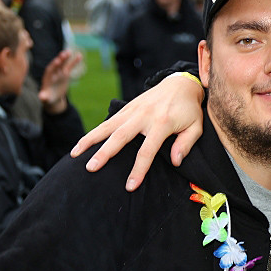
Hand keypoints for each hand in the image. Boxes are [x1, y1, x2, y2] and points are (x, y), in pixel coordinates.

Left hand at [39, 50, 82, 113]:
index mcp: (47, 77)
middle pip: (56, 65)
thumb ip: (43, 97)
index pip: (50, 70)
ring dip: (66, 58)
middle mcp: (53, 73)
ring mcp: (59, 73)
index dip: (54, 65)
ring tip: (70, 51)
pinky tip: (79, 55)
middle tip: (64, 54)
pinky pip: (70, 66)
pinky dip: (74, 61)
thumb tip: (42, 97)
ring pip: (63, 64)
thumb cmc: (48, 99)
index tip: (57, 61)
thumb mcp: (45, 99)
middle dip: (60, 59)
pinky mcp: (65, 74)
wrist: (53, 98)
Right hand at [70, 73, 205, 190]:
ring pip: (107, 126)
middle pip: (120, 137)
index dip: (138, 169)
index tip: (130, 186)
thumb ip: (185, 144)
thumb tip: (175, 162)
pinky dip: (94, 132)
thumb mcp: (196, 127)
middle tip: (91, 168)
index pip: (147, 151)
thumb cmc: (189, 110)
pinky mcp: (127, 107)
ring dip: (90, 140)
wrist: (180, 84)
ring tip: (75, 155)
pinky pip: (108, 121)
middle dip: (104, 153)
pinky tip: (82, 143)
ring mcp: (133, 110)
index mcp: (162, 123)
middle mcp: (144, 115)